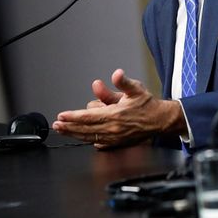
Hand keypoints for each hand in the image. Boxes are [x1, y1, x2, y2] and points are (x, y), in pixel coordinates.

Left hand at [52, 68, 183, 148]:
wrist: (160, 120)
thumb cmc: (147, 104)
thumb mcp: (135, 88)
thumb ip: (123, 82)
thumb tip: (116, 74)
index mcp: (116, 114)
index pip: (88, 117)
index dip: (73, 117)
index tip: (61, 115)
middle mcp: (113, 128)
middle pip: (85, 129)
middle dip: (69, 127)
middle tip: (57, 124)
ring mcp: (115, 138)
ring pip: (89, 137)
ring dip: (74, 134)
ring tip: (63, 130)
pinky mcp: (117, 143)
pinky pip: (98, 143)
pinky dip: (87, 140)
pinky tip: (80, 136)